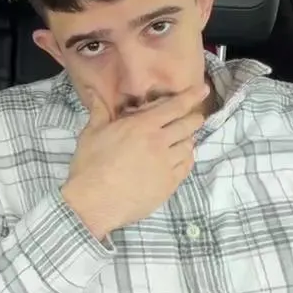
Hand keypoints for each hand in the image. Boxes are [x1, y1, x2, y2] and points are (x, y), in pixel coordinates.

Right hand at [61, 85, 209, 238]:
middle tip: (194, 117)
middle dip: (194, 118)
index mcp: (142, 126)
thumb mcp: (91, 133)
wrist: (94, 202)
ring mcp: (166, 164)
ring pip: (189, 146)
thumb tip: (93, 92)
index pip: (174, 106)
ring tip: (181, 140)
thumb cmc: (90, 165)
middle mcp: (159, 142)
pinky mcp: (168, 184)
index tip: (203, 90)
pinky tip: (178, 159)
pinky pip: (186, 167)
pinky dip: (186, 159)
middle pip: (188, 125)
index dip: (191, 96)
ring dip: (187, 140)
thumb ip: (99, 110)